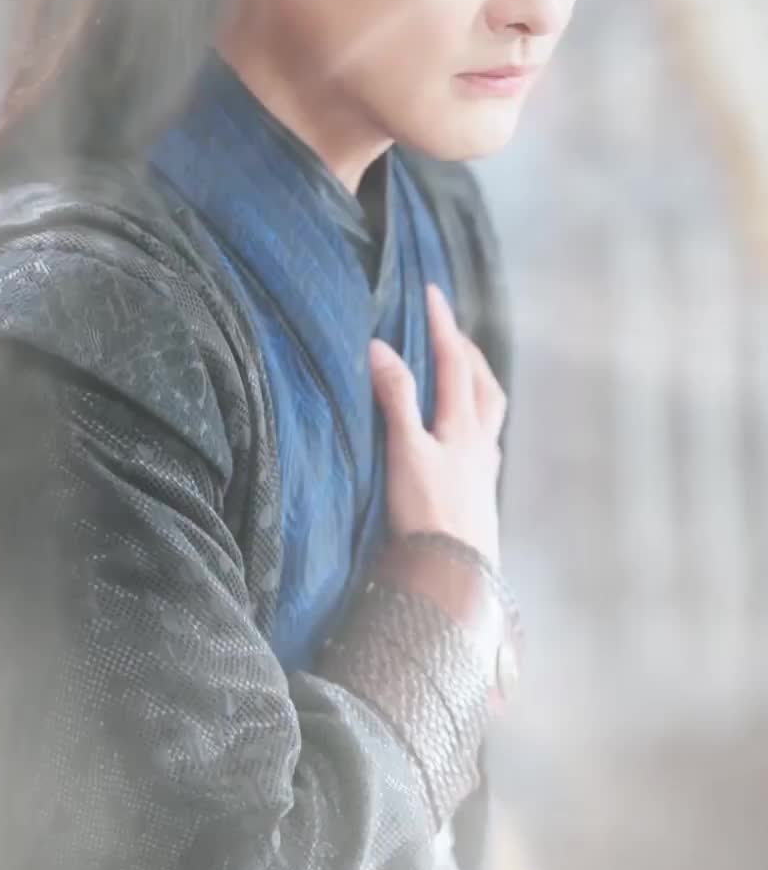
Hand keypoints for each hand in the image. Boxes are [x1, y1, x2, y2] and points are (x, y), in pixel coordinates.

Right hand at [370, 283, 505, 569]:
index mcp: (463, 426)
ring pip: (490, 413)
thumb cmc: (428, 516)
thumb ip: (395, 400)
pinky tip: (465, 434)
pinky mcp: (480, 494)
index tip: (432, 292)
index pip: (454, 363)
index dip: (442, 325)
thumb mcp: (406, 453)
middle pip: (483, 383)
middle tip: (447, 328)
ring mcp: (484, 469)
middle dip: (466, 350)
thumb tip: (381, 348)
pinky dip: (476, 421)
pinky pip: (485, 442)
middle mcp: (480, 443)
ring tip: (464, 372)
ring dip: (478, 383)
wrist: (455, 577)